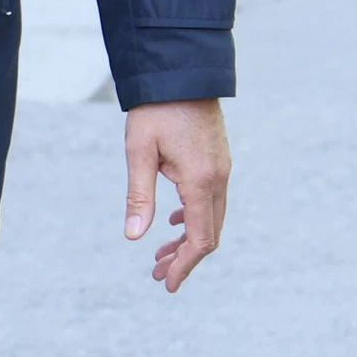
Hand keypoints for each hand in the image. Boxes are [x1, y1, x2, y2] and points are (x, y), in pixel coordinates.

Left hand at [123, 98, 228, 292]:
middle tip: (159, 274)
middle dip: (185, 258)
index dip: (185, 266)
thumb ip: (139, 196)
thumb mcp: (139, 152)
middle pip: (209, 233)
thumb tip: (134, 237)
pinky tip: (172, 221)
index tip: (168, 284)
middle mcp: (219, 178)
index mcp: (201, 181)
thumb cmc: (156, 110)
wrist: (182, 71)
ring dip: (188, 239)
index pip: (200, 239)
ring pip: (212, 217)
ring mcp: (222, 168)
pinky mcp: (218, 159)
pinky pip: (211, 199)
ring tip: (161, 254)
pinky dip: (194, 217)